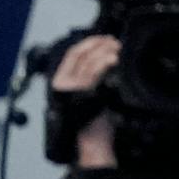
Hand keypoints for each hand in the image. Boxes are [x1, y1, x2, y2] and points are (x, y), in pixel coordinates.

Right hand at [53, 36, 119, 167]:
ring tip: (118, 50)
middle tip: (114, 42)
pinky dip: (106, 62)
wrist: (92, 140)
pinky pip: (95, 71)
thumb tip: (103, 57)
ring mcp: (72, 87)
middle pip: (81, 54)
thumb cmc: (93, 119)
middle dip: (99, 44)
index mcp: (60, 82)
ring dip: (106, 51)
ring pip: (89, 60)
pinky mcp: (82, 92)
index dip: (89, 43)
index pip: (72, 55)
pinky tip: (115, 59)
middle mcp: (63, 83)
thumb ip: (89, 78)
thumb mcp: (88, 94)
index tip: (104, 38)